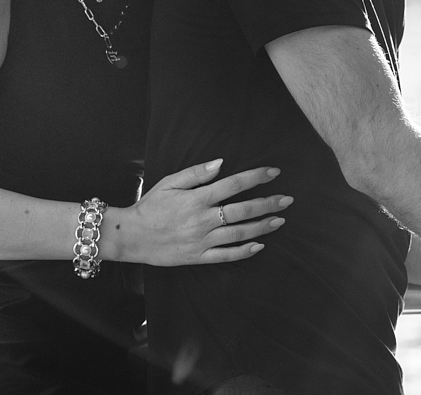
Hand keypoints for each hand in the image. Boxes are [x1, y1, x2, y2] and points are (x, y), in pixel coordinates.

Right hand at [113, 159, 290, 266]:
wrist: (131, 236)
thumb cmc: (151, 206)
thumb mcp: (170, 183)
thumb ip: (195, 173)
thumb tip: (220, 163)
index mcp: (197, 199)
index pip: (233, 185)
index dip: (256, 177)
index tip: (274, 172)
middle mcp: (203, 220)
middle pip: (242, 210)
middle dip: (268, 204)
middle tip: (288, 200)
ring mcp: (202, 240)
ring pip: (239, 233)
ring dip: (262, 226)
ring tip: (279, 220)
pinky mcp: (198, 257)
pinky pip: (226, 255)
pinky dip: (244, 251)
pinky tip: (259, 246)